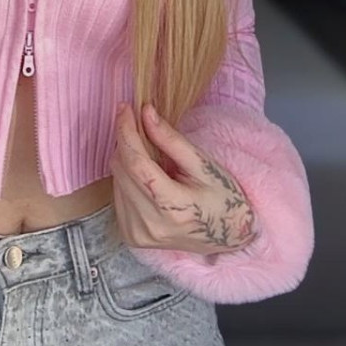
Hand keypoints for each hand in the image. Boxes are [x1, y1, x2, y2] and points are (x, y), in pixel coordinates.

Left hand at [110, 102, 257, 254]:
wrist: (229, 237)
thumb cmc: (222, 198)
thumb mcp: (204, 165)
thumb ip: (172, 140)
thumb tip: (146, 113)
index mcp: (172, 208)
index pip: (136, 164)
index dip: (126, 132)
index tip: (125, 108)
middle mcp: (150, 225)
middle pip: (122, 169)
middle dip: (128, 142)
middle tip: (142, 127)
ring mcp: (138, 234)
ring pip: (116, 179)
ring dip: (127, 160)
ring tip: (152, 159)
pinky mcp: (131, 236)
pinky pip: (117, 194)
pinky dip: (127, 178)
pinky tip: (147, 179)